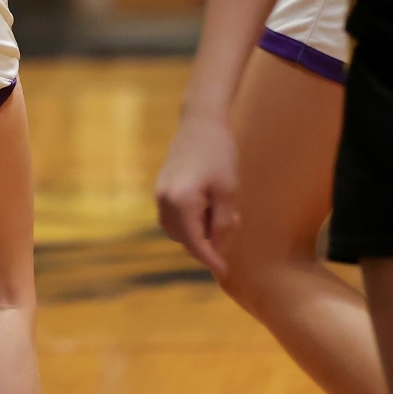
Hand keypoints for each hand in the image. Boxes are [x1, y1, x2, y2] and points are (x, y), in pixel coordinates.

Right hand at [154, 112, 239, 278]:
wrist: (200, 121)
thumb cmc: (219, 154)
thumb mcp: (227, 191)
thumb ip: (221, 223)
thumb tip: (216, 248)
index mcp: (181, 202)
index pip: (195, 243)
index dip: (211, 259)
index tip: (225, 271)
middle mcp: (164, 200)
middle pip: (185, 238)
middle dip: (207, 241)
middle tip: (232, 225)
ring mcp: (160, 193)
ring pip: (177, 228)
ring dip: (198, 230)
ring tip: (222, 212)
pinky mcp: (161, 187)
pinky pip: (174, 215)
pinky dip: (190, 219)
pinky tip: (209, 205)